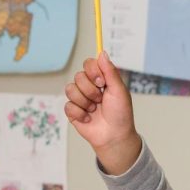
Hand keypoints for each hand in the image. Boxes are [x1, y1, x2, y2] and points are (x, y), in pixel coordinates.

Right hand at [62, 50, 139, 174]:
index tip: (102, 82)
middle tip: (100, 100)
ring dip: (85, 101)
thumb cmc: (121, 114)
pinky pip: (68, 105)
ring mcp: (80, 98)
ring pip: (70, 89)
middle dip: (90, 90)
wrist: (114, 136)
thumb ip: (110, 71)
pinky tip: (88, 118)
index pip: (88, 63)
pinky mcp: (72, 111)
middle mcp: (89, 87)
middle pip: (78, 76)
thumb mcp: (119, 90)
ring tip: (95, 110)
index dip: (93, 71)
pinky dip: (80, 113)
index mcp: (101, 79)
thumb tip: (102, 52)